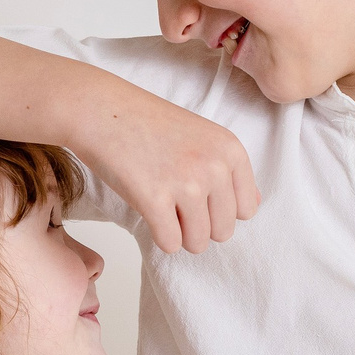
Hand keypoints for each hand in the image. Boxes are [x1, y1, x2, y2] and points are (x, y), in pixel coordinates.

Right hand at [81, 94, 259, 255]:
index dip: (220, 209)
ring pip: (198, 243)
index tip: (197, 193)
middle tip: (174, 201)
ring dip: (180, 235)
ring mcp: (186, 183)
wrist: (102, 110)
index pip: (246, 210)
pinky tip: (148, 211)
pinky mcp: (154, 199)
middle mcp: (214, 167)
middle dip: (199, 226)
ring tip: (162, 207)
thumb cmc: (149, 124)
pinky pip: (170, 244)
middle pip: (224, 231)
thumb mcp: (203, 137)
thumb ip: (229, 171)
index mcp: (231, 150)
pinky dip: (159, 237)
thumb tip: (252, 207)